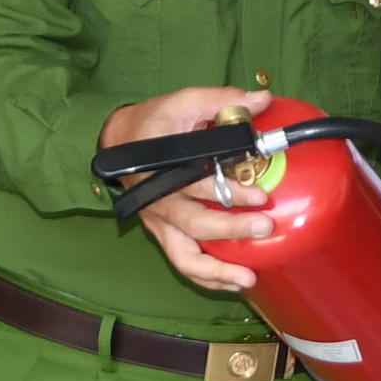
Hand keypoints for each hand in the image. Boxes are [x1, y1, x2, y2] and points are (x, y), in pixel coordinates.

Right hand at [101, 87, 270, 295]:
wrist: (116, 140)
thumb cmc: (152, 122)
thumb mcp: (184, 101)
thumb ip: (223, 99)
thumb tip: (261, 98)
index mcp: (164, 170)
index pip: (198, 185)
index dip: (230, 195)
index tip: (261, 196)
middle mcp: (159, 201)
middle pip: (193, 225)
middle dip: (230, 231)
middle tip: (264, 228)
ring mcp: (159, 222)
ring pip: (183, 258)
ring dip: (215, 272)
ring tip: (247, 279)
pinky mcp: (163, 233)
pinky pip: (183, 263)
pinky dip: (207, 277)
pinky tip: (232, 282)